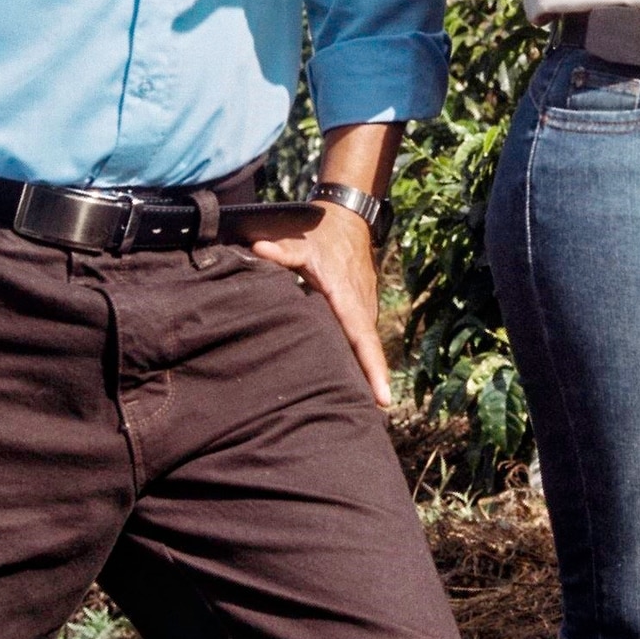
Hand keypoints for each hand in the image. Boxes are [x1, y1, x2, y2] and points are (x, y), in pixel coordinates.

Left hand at [250, 204, 392, 411]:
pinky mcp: (363, 306)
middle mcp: (361, 306)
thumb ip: (280, 250)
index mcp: (346, 297)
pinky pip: (362, 335)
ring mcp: (365, 306)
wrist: (348, 219)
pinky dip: (361, 356)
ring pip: (365, 345)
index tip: (383, 398)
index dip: (372, 368)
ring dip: (366, 372)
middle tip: (369, 419)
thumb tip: (256, 250)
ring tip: (362, 407)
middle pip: (367, 351)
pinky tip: (354, 377)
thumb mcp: (301, 240)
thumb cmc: (322, 233)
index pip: (362, 338)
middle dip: (371, 383)